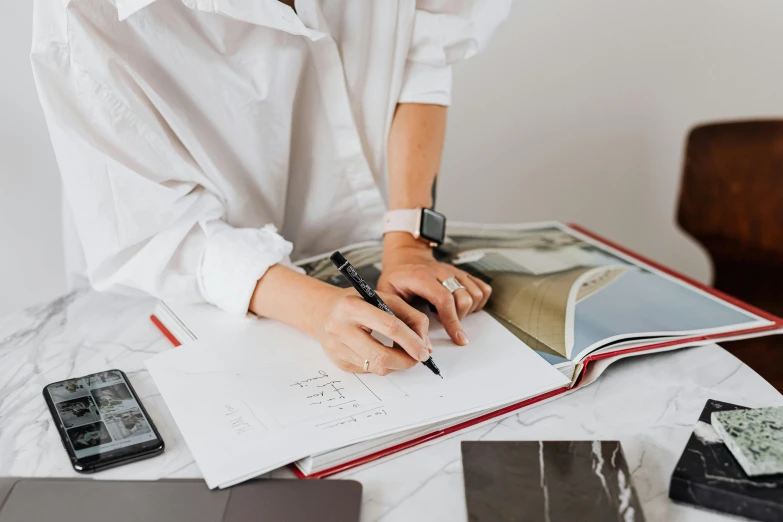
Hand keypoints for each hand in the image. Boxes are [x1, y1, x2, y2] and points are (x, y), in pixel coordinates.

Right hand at [311, 287, 431, 374]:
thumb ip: (409, 316)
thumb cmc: (358, 303)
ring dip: (396, 364)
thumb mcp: (383, 298)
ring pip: (377, 368)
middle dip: (406, 361)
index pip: (390, 327)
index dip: (411, 341)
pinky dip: (382, 365)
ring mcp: (336, 348)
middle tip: (417, 358)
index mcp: (352, 306)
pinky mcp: (338, 362)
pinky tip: (381, 352)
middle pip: (382, 356)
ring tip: (400, 354)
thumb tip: (425, 345)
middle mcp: (340, 328)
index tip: (424, 351)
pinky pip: (368, 370)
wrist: (324, 311)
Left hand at [378, 233, 491, 345]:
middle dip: (458, 318)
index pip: (444, 299)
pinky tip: (464, 306)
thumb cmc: (397, 277)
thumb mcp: (387, 292)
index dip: (452, 321)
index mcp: (422, 277)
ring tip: (450, 313)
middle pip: (463, 299)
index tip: (459, 339)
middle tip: (442, 321)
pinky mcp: (463, 274)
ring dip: (468, 310)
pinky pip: (483, 288)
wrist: (407, 257)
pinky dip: (479, 301)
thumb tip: (407, 339)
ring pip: (476, 294)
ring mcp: (455, 272)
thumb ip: (396, 313)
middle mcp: (442, 272)